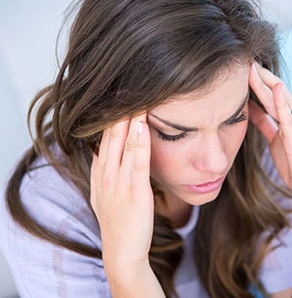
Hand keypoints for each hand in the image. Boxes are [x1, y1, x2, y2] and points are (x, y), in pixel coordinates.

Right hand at [90, 113, 153, 276]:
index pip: (104, 137)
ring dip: (130, 119)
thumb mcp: (102, 194)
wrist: (121, 250)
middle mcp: (106, 174)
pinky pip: (137, 161)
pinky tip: (143, 125)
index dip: (111, 116)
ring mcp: (119, 182)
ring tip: (137, 97)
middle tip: (127, 87)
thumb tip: (102, 152)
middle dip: (119, 110)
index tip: (119, 98)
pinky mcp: (135, 191)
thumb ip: (101, 172)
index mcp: (100, 173)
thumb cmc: (116, 221)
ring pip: (124, 143)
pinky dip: (140, 141)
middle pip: (112, 135)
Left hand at [248, 63, 291, 206]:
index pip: (270, 93)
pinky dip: (283, 102)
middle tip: (244, 61)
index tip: (240, 69)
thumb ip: (263, 121)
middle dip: (260, 76)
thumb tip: (247, 108)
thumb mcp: (272, 137)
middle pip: (275, 91)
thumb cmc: (291, 161)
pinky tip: (277, 89)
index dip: (256, 81)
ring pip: (280, 100)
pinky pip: (289, 118)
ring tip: (254, 67)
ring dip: (268, 83)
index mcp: (284, 118)